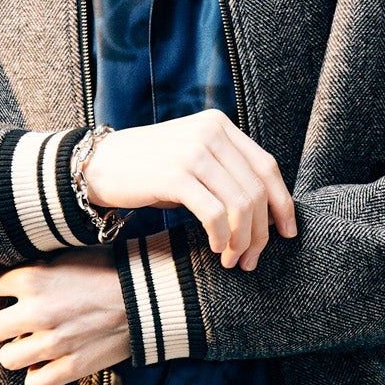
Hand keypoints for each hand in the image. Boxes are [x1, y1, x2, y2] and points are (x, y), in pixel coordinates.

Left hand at [0, 250, 130, 384]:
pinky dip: (37, 375)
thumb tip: (3, 282)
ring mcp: (54, 342)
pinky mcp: (73, 365)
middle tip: (15, 321)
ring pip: (7, 358)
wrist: (149, 292)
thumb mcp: (65, 253)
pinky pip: (34, 383)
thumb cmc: (109, 268)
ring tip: (34, 342)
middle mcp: (37, 311)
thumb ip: (32, 267)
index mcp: (32, 277)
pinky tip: (47, 362)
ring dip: (18, 350)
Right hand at [82, 109, 296, 270]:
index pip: (266, 166)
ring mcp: (193, 152)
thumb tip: (266, 214)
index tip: (288, 232)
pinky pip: (214, 214)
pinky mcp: (175, 175)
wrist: (97, 165)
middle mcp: (210, 133)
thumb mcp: (192, 159)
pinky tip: (216, 248)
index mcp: (220, 125)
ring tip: (233, 259)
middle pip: (256, 190)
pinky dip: (221, 237)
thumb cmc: (148, 170)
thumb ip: (226, 173)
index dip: (282, 203)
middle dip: (260, 232)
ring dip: (242, 240)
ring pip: (240, 204)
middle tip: (252, 259)